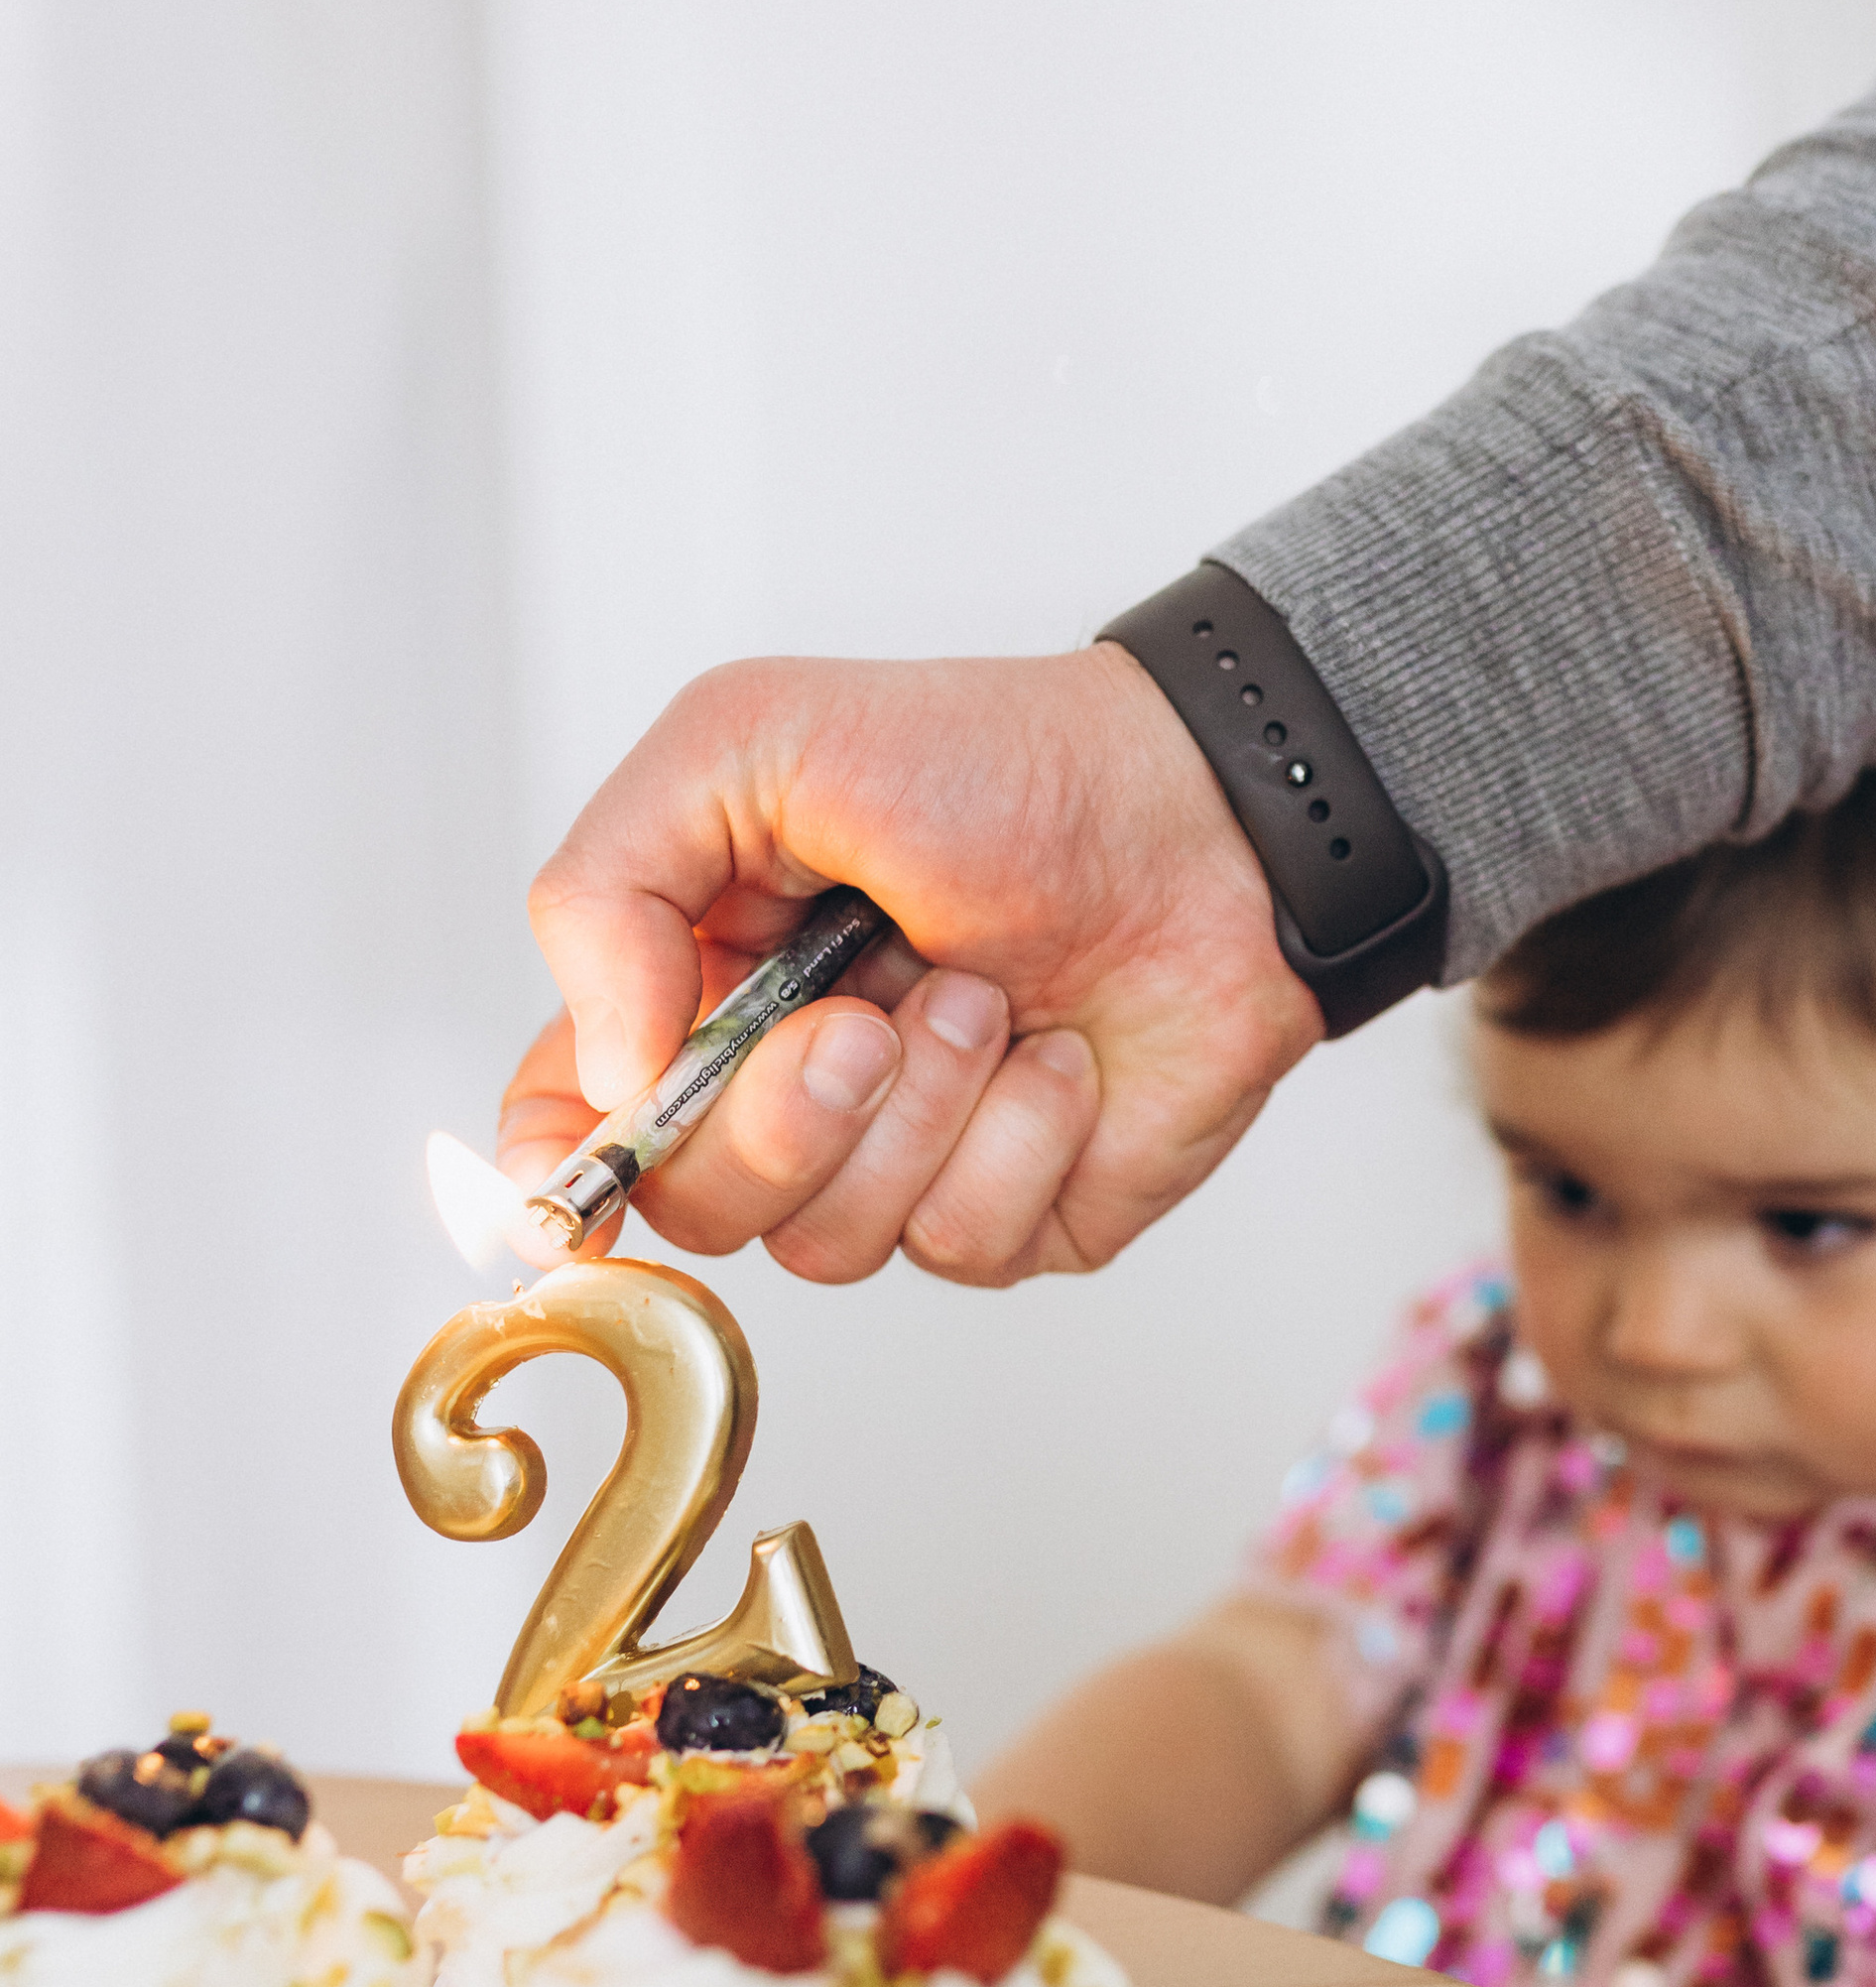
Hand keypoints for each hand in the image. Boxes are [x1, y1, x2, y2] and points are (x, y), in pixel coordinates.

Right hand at [497, 642, 1323, 1284]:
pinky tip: (1064, 1055)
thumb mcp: (752, 741)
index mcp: (694, 984)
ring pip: (828, 1245)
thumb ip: (610, 885)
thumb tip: (600, 1070)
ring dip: (918, 1111)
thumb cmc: (995, 762)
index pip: (566, 1124)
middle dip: (777, 1120)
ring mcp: (897, 1164)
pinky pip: (962, 1244)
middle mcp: (785, 1092)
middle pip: (694, 1209)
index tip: (574, 1189)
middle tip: (864, 1022)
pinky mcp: (1011, 1215)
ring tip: (988, 993)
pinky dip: (1019, 1140)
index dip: (555, 1175)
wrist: (1207, 820)